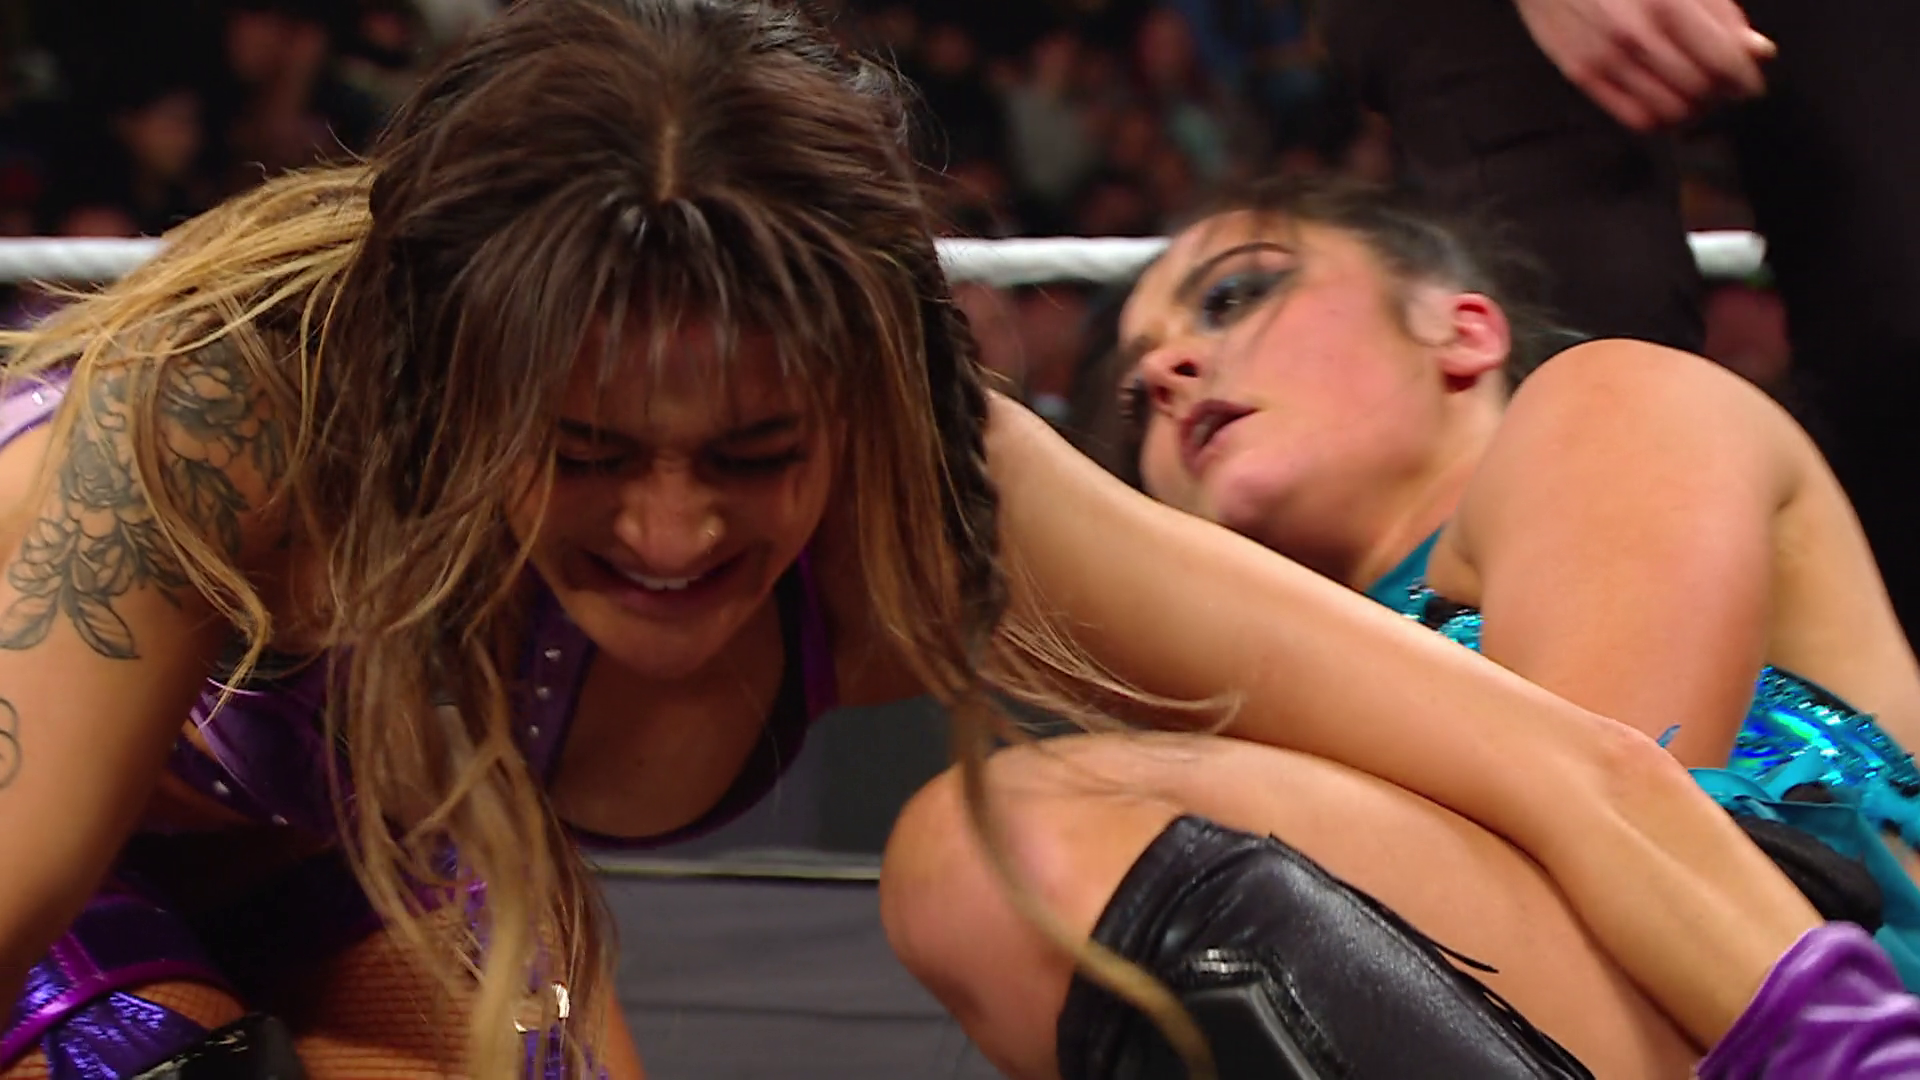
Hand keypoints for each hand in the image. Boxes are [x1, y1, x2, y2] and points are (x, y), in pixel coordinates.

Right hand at [1514, 0, 1775, 130]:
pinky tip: (1664, 105)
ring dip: (1691, 111)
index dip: (1745, 80)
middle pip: (1699, 91)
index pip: (1723, 63)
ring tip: (1694, 98)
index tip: (1749, 84)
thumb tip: (1756, 50)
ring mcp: (1606, 58)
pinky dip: (1659, 120)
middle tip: (1721, 89)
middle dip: (1719, 95)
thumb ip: (1721, 13)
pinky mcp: (1581, 73)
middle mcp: (1636, 35)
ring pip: (1669, 112)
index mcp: (1668, 2)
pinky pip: (1634, 117)